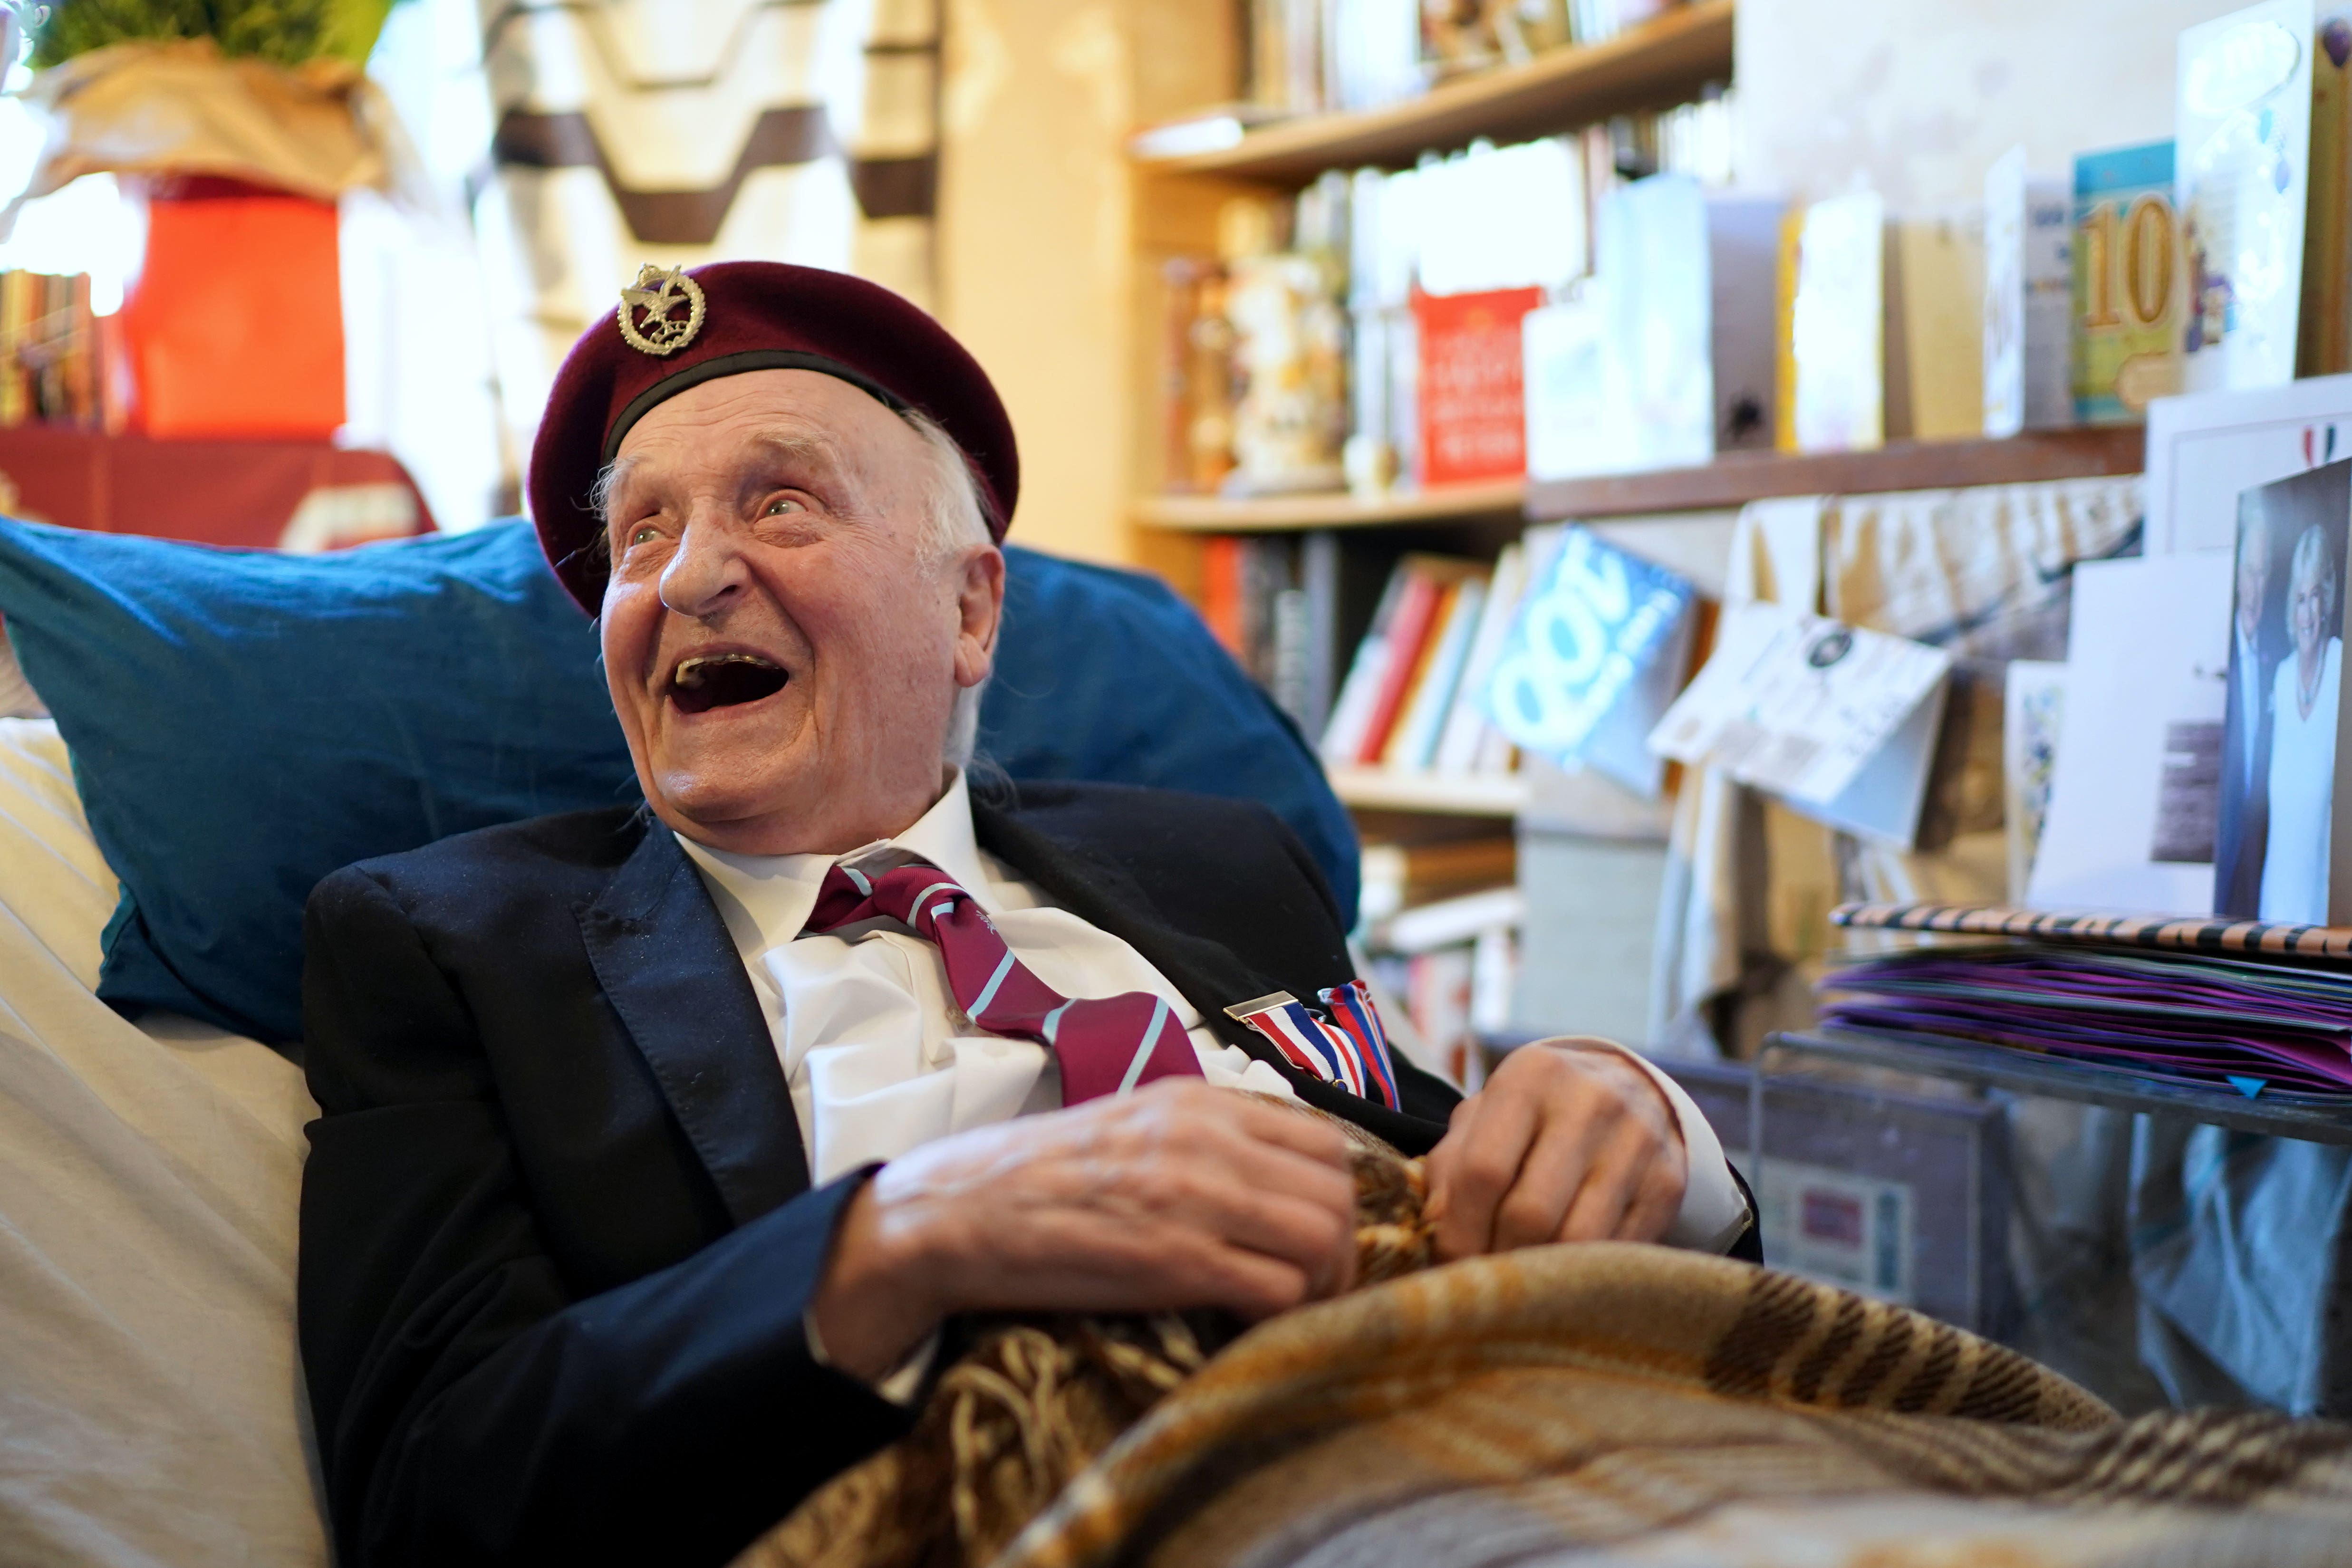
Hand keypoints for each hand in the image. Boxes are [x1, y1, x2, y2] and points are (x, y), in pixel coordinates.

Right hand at [809, 1081, 1356, 1380]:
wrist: (954, 1212)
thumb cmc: (1039, 1178)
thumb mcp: (1131, 1125)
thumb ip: (1202, 1139)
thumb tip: (1269, 1182)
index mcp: (1197, 1102)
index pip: (1324, 1141)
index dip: (1335, 1198)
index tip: (1313, 1239)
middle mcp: (1206, 1137)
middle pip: (1336, 1192)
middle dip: (1340, 1249)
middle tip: (1309, 1287)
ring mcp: (1194, 1195)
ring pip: (1323, 1239)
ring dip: (1318, 1285)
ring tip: (1280, 1307)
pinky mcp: (1175, 1258)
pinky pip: (1278, 1289)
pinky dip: (1279, 1314)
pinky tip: (1240, 1321)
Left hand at [1423, 1039, 1685, 1261]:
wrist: (1629, 1090)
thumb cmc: (1535, 1114)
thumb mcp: (1486, 1117)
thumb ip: (1451, 1163)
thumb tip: (1435, 1223)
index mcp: (1531, 1077)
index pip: (1484, 1170)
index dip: (1458, 1230)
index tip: (1447, 1261)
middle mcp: (1591, 1102)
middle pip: (1531, 1213)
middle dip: (1497, 1257)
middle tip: (1481, 1277)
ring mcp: (1637, 1142)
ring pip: (1578, 1240)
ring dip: (1540, 1273)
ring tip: (1517, 1279)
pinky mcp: (1667, 1182)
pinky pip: (1618, 1250)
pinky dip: (1582, 1271)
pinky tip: (1562, 1269)